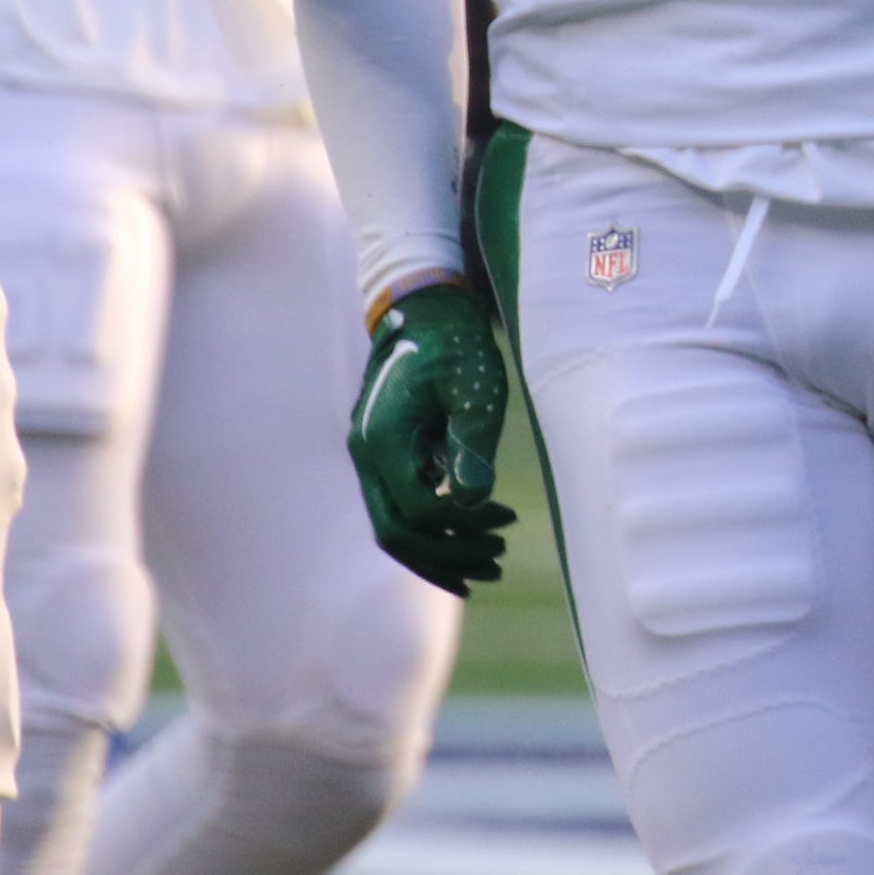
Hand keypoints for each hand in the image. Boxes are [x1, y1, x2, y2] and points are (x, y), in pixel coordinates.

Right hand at [348, 280, 515, 593]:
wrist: (427, 311)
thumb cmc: (456, 345)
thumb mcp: (473, 388)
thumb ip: (470, 442)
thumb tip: (474, 500)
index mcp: (383, 438)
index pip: (417, 511)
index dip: (464, 525)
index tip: (507, 517)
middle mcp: (366, 454)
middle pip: (395, 534)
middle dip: (447, 555)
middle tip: (499, 559)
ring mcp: (370, 458)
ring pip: (392, 529)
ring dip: (439, 553)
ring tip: (489, 563)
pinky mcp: (384, 458)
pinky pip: (398, 511)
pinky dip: (430, 534)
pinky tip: (467, 539)